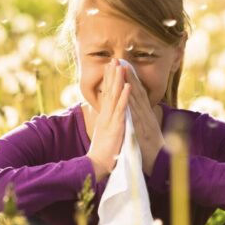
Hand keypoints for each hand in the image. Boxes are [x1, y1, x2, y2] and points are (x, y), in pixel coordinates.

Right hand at [86, 59, 130, 180]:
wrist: (97, 165)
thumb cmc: (103, 152)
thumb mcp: (105, 134)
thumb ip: (107, 123)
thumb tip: (108, 116)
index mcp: (104, 117)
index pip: (106, 94)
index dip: (109, 80)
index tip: (111, 67)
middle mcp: (106, 115)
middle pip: (109, 91)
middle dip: (112, 75)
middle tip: (114, 59)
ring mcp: (110, 120)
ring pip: (114, 96)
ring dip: (118, 80)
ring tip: (120, 66)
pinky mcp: (116, 126)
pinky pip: (121, 109)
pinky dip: (125, 97)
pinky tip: (128, 86)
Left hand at [122, 65, 165, 176]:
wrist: (160, 163)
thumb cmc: (151, 148)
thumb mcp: (146, 130)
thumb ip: (143, 119)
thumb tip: (140, 110)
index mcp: (146, 114)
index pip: (138, 93)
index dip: (131, 79)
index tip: (124, 66)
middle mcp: (146, 115)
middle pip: (137, 92)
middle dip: (129, 76)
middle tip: (122, 61)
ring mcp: (145, 121)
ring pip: (137, 99)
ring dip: (130, 84)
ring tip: (123, 70)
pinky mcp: (143, 130)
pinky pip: (136, 115)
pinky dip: (132, 103)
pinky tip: (127, 93)